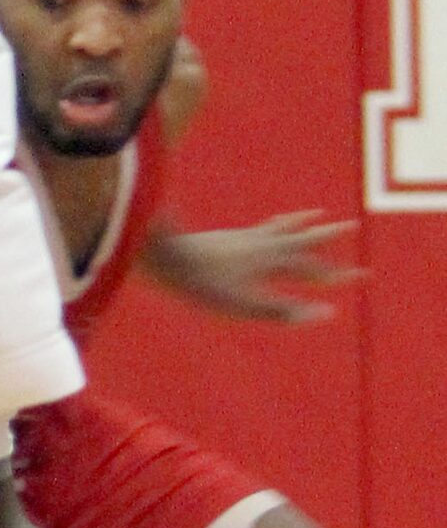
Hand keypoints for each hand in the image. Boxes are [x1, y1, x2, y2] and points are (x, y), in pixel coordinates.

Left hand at [150, 211, 362, 322]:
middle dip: (329, 237)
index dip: (339, 274)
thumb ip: (283, 310)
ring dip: (302, 223)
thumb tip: (326, 314)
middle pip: (302, 240)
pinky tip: (263, 229)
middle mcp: (261, 245)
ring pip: (281, 227)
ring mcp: (242, 239)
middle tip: (352, 226)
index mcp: (271, 261)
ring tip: (316, 214)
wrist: (163, 256)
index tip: (365, 275)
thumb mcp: (244, 305)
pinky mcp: (224, 238)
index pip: (314, 268)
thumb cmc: (201, 286)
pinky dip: (272, 224)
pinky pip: (257, 228)